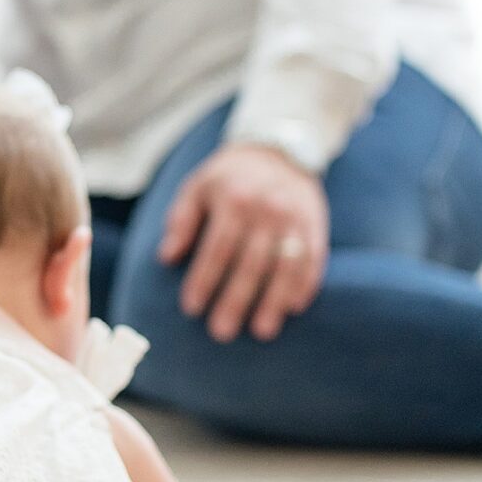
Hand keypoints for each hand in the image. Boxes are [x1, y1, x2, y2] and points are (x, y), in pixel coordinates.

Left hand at [159, 144, 328, 342]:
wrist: (280, 149)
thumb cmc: (229, 177)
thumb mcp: (197, 187)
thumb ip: (180, 221)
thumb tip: (166, 257)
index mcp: (233, 200)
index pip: (217, 248)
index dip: (203, 279)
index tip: (190, 309)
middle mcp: (267, 209)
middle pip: (250, 263)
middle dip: (235, 300)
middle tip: (221, 332)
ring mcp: (294, 218)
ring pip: (285, 266)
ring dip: (273, 301)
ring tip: (261, 331)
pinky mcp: (315, 224)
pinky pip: (314, 259)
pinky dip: (305, 284)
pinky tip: (294, 308)